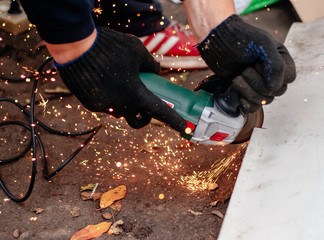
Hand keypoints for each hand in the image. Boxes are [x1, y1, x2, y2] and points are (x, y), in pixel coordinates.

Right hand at [55, 27, 185, 131]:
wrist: (75, 47)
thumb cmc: (110, 47)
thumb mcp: (137, 51)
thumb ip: (151, 65)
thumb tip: (156, 72)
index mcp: (137, 94)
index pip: (161, 112)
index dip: (175, 121)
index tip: (184, 128)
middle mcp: (121, 105)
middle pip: (138, 120)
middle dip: (145, 117)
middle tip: (146, 104)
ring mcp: (104, 107)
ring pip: (120, 110)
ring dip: (125, 101)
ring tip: (118, 80)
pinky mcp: (90, 104)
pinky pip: (105, 104)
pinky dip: (109, 96)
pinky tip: (103, 79)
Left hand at [197, 15, 295, 112]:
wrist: (217, 41)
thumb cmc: (240, 37)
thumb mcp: (263, 44)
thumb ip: (276, 65)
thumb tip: (275, 88)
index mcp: (281, 60)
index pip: (289, 78)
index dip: (276, 75)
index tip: (258, 64)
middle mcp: (272, 74)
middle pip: (277, 91)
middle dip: (258, 83)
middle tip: (244, 70)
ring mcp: (259, 84)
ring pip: (265, 100)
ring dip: (249, 92)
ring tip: (237, 78)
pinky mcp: (246, 92)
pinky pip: (254, 107)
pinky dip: (246, 103)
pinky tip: (238, 94)